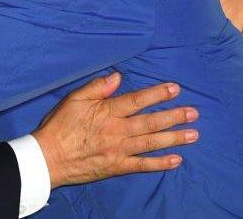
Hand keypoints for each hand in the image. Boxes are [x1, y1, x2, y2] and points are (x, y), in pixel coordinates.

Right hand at [33, 72, 197, 188]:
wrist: (48, 158)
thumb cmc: (59, 126)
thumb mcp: (73, 99)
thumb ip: (96, 87)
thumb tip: (117, 77)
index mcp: (106, 112)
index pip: (137, 100)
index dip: (157, 94)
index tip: (175, 88)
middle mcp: (116, 131)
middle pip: (150, 122)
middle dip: (174, 116)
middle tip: (194, 113)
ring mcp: (118, 150)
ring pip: (151, 142)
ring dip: (174, 138)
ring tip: (193, 134)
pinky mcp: (117, 166)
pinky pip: (142, 165)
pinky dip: (160, 163)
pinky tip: (176, 160)